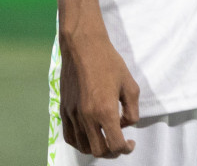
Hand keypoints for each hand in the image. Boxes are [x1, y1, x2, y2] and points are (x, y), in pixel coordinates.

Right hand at [58, 21, 139, 158]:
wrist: (83, 46)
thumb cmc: (109, 62)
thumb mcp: (131, 85)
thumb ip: (132, 111)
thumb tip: (125, 125)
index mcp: (105, 111)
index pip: (115, 145)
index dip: (126, 149)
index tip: (130, 143)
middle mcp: (87, 117)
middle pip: (99, 151)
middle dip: (112, 152)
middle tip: (120, 143)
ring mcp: (73, 114)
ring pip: (83, 146)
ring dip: (96, 148)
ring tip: (105, 139)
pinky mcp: (64, 109)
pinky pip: (69, 136)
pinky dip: (80, 142)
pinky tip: (88, 135)